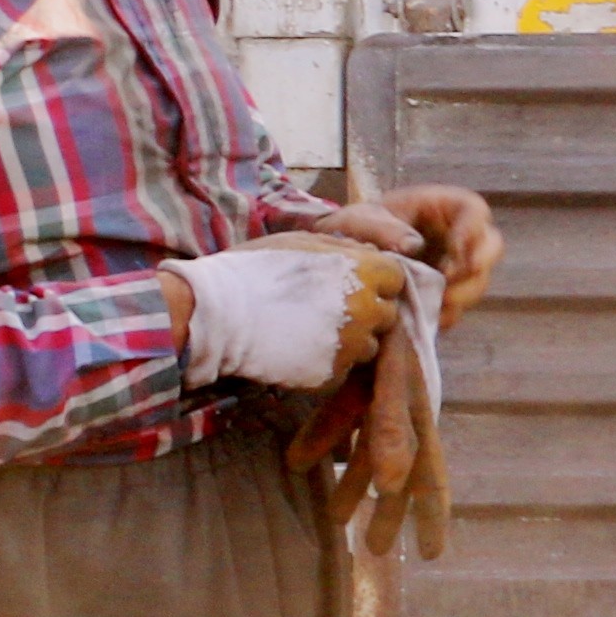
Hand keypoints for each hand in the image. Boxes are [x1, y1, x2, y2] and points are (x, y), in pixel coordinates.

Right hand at [170, 236, 408, 391]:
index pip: (397, 278)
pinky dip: (330, 362)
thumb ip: (346, 248)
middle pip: (387, 315)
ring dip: (351, 340)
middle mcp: (368, 310)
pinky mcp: (332, 375)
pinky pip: (344, 369)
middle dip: (368, 312)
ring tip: (312, 330)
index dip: (378, 281)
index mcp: (366, 272)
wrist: (218, 313)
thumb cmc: (257, 267)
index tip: (355, 284)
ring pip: (369, 346)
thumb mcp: (304, 241)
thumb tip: (371, 253)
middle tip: (330, 309)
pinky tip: (301, 349)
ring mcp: (352, 346)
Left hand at [329, 183, 504, 319]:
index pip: (474, 211)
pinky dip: (448, 313)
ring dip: (462, 295)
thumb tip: (414, 246)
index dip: (471, 231)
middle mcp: (458, 235)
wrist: (345, 253)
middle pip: (491, 247)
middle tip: (447, 283)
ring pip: (480, 280)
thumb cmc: (356, 227)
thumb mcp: (361, 220)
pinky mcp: (447, 291)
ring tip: (434, 304)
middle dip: (474, 268)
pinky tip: (427, 316)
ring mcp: (456, 265)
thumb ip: (384, 229)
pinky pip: (461, 305)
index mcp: (442, 207)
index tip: (453, 252)